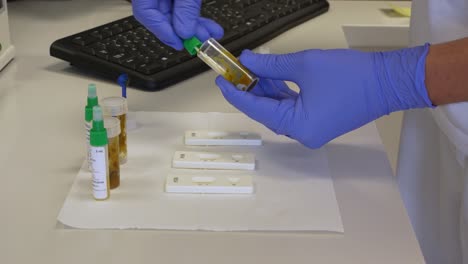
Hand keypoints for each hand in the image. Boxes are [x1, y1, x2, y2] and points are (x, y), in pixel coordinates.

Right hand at [132, 0, 223, 49]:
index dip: (163, 31)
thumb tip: (185, 32)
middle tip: (201, 41)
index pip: (145, 14)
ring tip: (212, 34)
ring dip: (193, 25)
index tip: (180, 43)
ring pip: (173, 12)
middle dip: (185, 31)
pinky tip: (208, 25)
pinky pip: (180, 5)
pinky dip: (193, 15)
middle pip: (161, 16)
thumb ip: (186, 7)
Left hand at [216, 46, 432, 147]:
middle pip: (266, 111)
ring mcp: (311, 130)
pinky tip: (270, 78)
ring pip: (278, 110)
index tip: (221, 79)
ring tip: (251, 70)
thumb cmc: (352, 75)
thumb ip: (270, 65)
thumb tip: (248, 61)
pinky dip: (280, 94)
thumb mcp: (304, 65)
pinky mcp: (318, 122)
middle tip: (235, 71)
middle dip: (250, 90)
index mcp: (297, 126)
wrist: (388, 81)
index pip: (256, 109)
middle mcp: (302, 134)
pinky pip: (292, 110)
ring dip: (265, 91)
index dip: (235, 93)